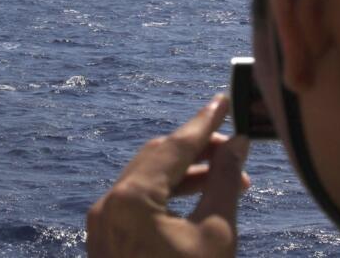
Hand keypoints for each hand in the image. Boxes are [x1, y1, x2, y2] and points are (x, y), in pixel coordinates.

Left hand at [86, 94, 249, 256]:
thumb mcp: (215, 234)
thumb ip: (224, 182)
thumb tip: (237, 144)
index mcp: (130, 199)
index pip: (174, 148)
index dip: (204, 123)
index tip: (224, 102)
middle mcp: (107, 204)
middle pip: (157, 159)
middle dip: (197, 150)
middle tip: (234, 150)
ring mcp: (102, 222)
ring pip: (146, 180)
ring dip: (185, 174)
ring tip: (224, 177)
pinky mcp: (105, 237)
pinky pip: (136, 202)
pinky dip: (166, 194)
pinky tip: (196, 195)